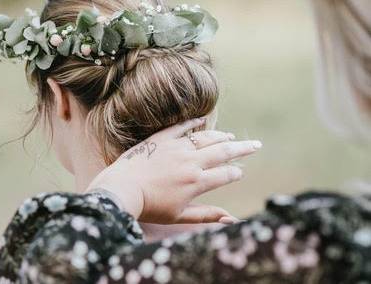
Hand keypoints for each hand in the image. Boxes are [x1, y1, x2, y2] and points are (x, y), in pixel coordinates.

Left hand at [86, 118, 261, 223]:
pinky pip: (181, 127)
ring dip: (221, 136)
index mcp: (197, 182)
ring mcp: (176, 148)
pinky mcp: (161, 139)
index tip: (239, 172)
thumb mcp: (180, 216)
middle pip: (223, 151)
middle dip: (242, 148)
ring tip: (231, 136)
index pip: (225, 174)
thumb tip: (232, 220)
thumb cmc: (150, 207)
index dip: (235, 173)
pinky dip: (192, 123)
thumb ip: (207, 215)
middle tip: (256, 144)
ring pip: (206, 137)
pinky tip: (201, 119)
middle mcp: (191, 162)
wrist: (122, 190)